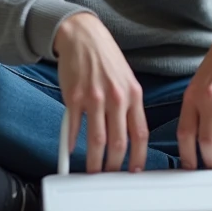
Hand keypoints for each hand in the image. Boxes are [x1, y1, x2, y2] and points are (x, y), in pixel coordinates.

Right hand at [54, 12, 148, 172]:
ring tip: (92, 171)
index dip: (138, 157)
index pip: (140, 134)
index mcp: (133, 94)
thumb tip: (129, 134)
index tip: (134, 170)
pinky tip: (71, 150)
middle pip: (118, 142)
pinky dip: (72, 143)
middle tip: (109, 175)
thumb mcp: (127, 78)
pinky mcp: (74, 97)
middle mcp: (116, 97)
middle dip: (114, 165)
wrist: (83, 35)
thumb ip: (129, 105)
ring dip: (94, 161)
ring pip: (97, 140)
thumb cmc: (105, 57)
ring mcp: (94, 98)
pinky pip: (74, 127)